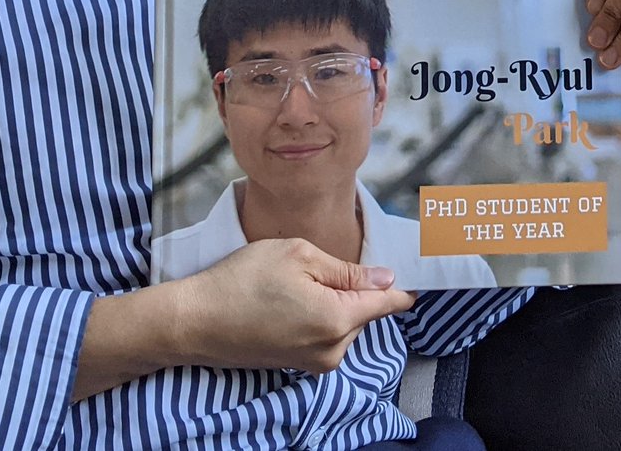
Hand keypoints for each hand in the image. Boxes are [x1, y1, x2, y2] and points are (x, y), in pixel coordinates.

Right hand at [170, 238, 414, 373]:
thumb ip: (346, 270)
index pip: (388, 302)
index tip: (424, 271)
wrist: (197, 321)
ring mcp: (317, 363)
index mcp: (339, 319)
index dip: (406, 284)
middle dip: (350, 286)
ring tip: (289, 283)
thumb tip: (386, 279)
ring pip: (343, 322)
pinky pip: (324, 335)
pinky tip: (283, 300)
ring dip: (331, 301)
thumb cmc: (242, 280)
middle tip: (313, 264)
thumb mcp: (296, 255)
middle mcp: (335, 350)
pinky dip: (315, 315)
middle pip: (363, 311)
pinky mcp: (299, 366)